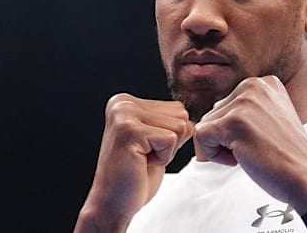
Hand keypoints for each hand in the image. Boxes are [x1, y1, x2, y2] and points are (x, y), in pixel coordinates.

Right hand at [75, 94, 193, 231]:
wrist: (112, 204)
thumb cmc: (135, 175)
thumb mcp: (158, 141)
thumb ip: (172, 123)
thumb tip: (194, 120)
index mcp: (127, 101)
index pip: (177, 108)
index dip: (170, 135)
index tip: (146, 148)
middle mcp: (122, 103)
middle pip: (180, 114)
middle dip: (170, 141)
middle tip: (144, 156)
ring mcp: (124, 115)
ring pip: (179, 126)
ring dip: (167, 150)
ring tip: (142, 159)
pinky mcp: (130, 131)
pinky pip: (171, 139)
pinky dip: (163, 158)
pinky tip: (141, 164)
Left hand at [193, 76, 306, 214]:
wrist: (306, 177)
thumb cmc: (288, 155)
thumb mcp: (271, 118)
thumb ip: (247, 108)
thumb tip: (213, 110)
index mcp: (265, 83)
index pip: (227, 105)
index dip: (236, 130)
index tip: (261, 140)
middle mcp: (254, 85)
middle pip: (214, 113)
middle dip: (226, 138)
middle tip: (256, 149)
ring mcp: (243, 102)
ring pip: (206, 125)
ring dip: (221, 147)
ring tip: (250, 153)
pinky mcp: (233, 122)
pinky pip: (201, 137)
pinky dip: (213, 155)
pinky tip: (240, 159)